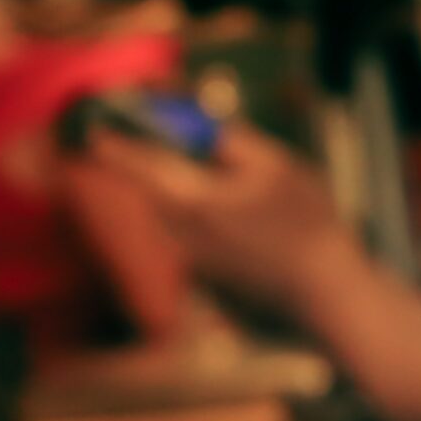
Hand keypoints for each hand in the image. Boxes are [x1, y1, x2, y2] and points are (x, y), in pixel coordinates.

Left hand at [71, 124, 354, 327]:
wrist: (325, 292)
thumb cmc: (305, 223)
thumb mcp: (275, 165)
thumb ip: (231, 142)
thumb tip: (203, 128)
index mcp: (191, 202)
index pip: (136, 168)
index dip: (115, 146)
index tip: (96, 131)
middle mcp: (180, 235)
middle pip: (154, 192)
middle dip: (157, 168)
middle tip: (173, 145)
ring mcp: (193, 262)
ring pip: (175, 216)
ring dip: (185, 194)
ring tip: (230, 184)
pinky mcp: (208, 279)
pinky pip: (194, 238)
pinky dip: (206, 221)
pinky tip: (249, 222)